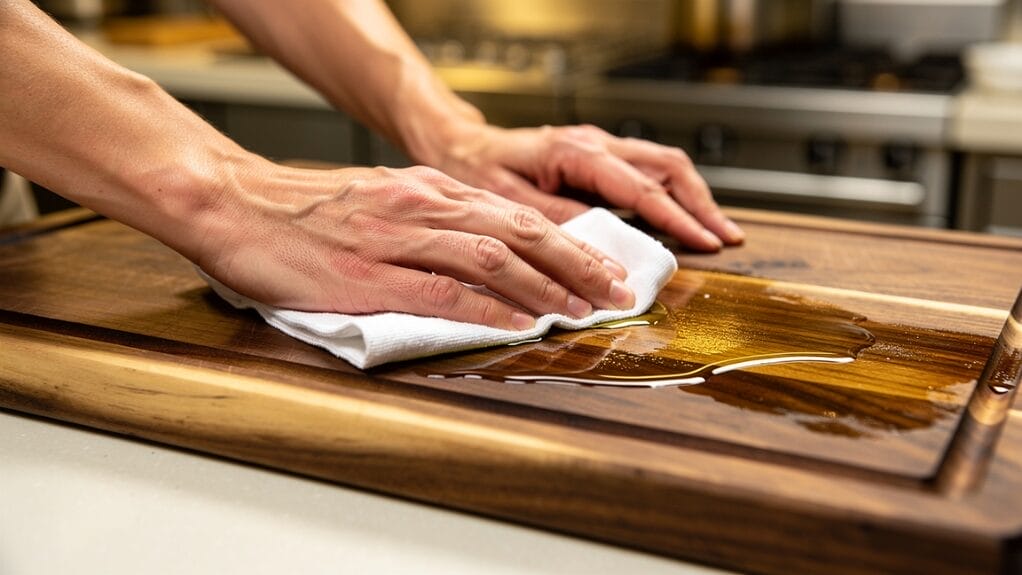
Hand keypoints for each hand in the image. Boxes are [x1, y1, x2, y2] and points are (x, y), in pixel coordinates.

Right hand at [195, 163, 634, 329]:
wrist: (233, 204)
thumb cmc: (300, 211)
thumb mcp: (378, 203)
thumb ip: (428, 225)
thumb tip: (476, 256)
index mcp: (426, 191)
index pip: (514, 214)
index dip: (567, 242)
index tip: (602, 265)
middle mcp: (422, 206)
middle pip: (520, 231)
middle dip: (578, 262)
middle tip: (617, 289)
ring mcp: (398, 238)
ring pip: (493, 256)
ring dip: (547, 285)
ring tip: (585, 309)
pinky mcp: (370, 275)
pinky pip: (443, 290)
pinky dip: (490, 308)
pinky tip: (521, 322)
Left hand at [431, 123, 744, 251]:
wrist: (463, 148)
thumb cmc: (479, 171)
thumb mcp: (510, 203)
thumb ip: (560, 223)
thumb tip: (604, 250)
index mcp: (576, 152)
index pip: (641, 186)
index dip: (676, 217)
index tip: (705, 242)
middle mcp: (595, 143)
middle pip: (667, 167)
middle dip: (701, 204)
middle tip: (725, 238)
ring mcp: (600, 148)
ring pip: (664, 165)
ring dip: (693, 198)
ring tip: (717, 231)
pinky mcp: (599, 159)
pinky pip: (648, 172)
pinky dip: (672, 195)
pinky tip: (685, 218)